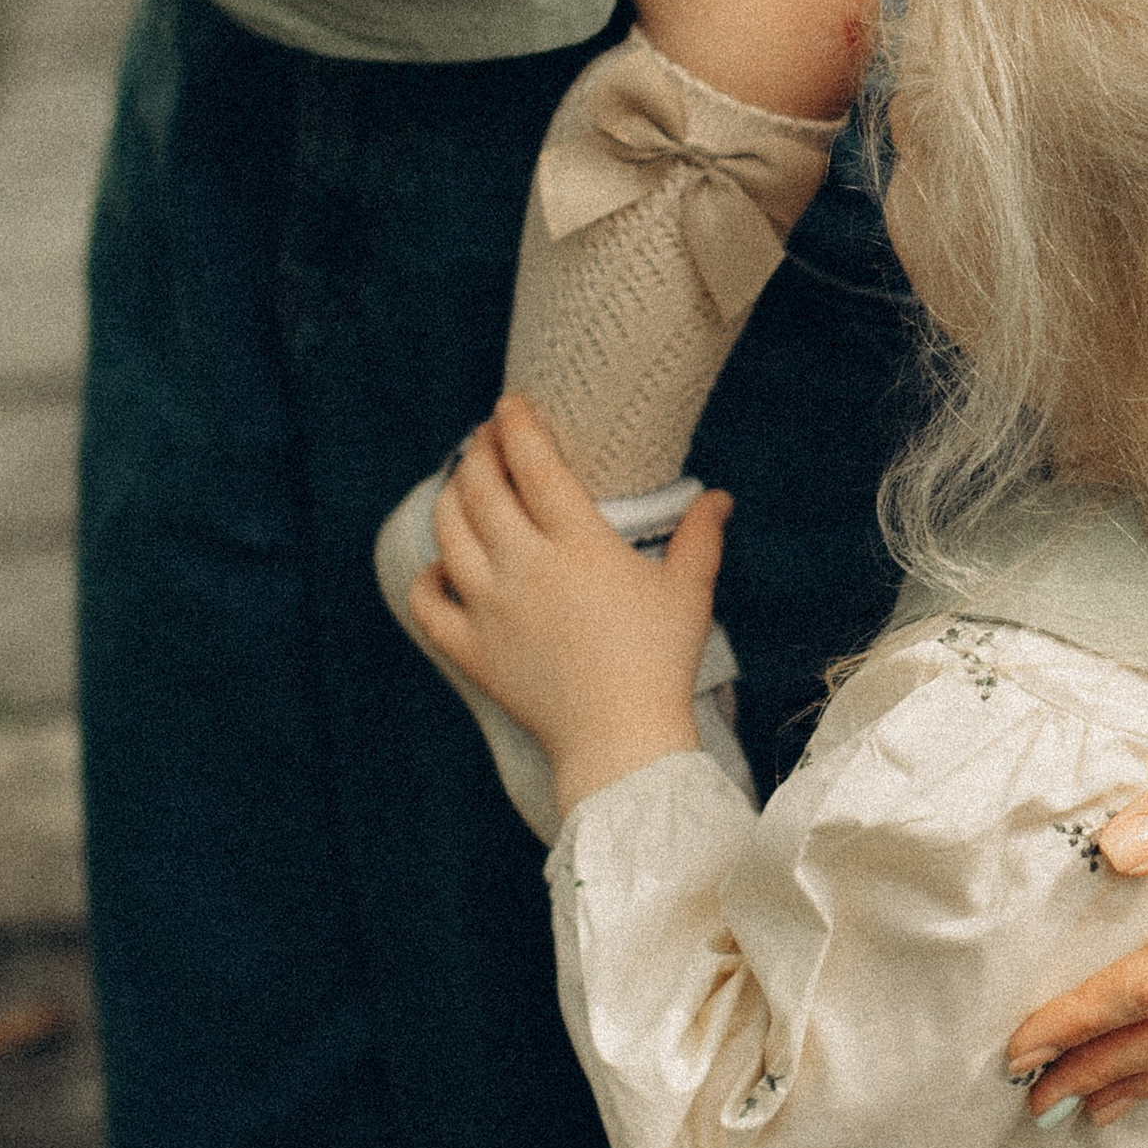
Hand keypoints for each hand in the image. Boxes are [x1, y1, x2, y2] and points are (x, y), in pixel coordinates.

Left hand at [410, 395, 731, 816]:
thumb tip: (719, 497)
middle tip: (488, 438)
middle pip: (480, 488)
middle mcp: (526, 568)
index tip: (511, 404)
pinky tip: (443, 564)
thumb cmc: (660, 664)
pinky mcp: (472, 650)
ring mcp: (491, 609)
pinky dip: (428, 576)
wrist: (621, 743)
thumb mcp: (689, 593)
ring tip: (464, 485)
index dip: (517, 425)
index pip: (533, 463)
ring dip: (450, 498)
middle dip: (479, 451)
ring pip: (448, 533)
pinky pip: (429, 604)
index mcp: (578, 544)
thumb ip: (701, 537)